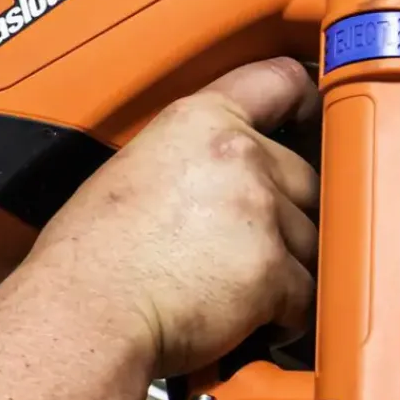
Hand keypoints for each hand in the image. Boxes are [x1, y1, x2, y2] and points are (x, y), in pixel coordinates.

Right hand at [27, 59, 319, 377]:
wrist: (85, 308)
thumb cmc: (89, 255)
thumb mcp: (131, 170)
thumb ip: (187, 160)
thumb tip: (212, 182)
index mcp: (198, 122)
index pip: (279, 82)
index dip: (306, 103)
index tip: (314, 120)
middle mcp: (236, 156)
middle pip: (305, 178)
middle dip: (286, 215)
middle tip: (246, 245)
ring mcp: (258, 210)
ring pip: (310, 239)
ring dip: (286, 266)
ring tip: (238, 288)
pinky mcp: (271, 269)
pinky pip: (306, 292)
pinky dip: (285, 311)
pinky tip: (249, 316)